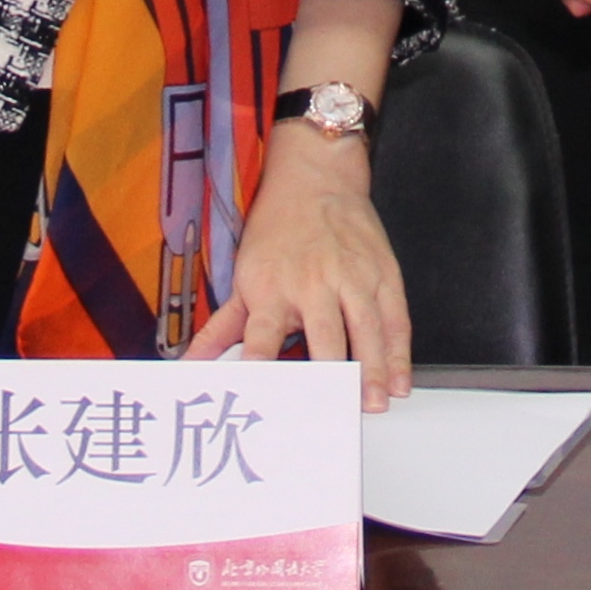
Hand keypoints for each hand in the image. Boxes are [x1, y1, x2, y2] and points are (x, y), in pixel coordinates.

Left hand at [185, 128, 411, 406]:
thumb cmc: (276, 229)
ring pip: (366, 329)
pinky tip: (400, 379)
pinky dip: (399, 352)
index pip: (263, 336)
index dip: (262, 366)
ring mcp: (352, 278)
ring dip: (372, 369)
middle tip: (336, 411)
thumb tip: (191, 365)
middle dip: (332, 376)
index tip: (264, 396)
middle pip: (325, 336)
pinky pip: (395, 318)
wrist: (314, 178)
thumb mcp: (243, 275)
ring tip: (374, 402)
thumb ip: (221, 328)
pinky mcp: (381, 273)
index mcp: (272, 288)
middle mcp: (313, 284)